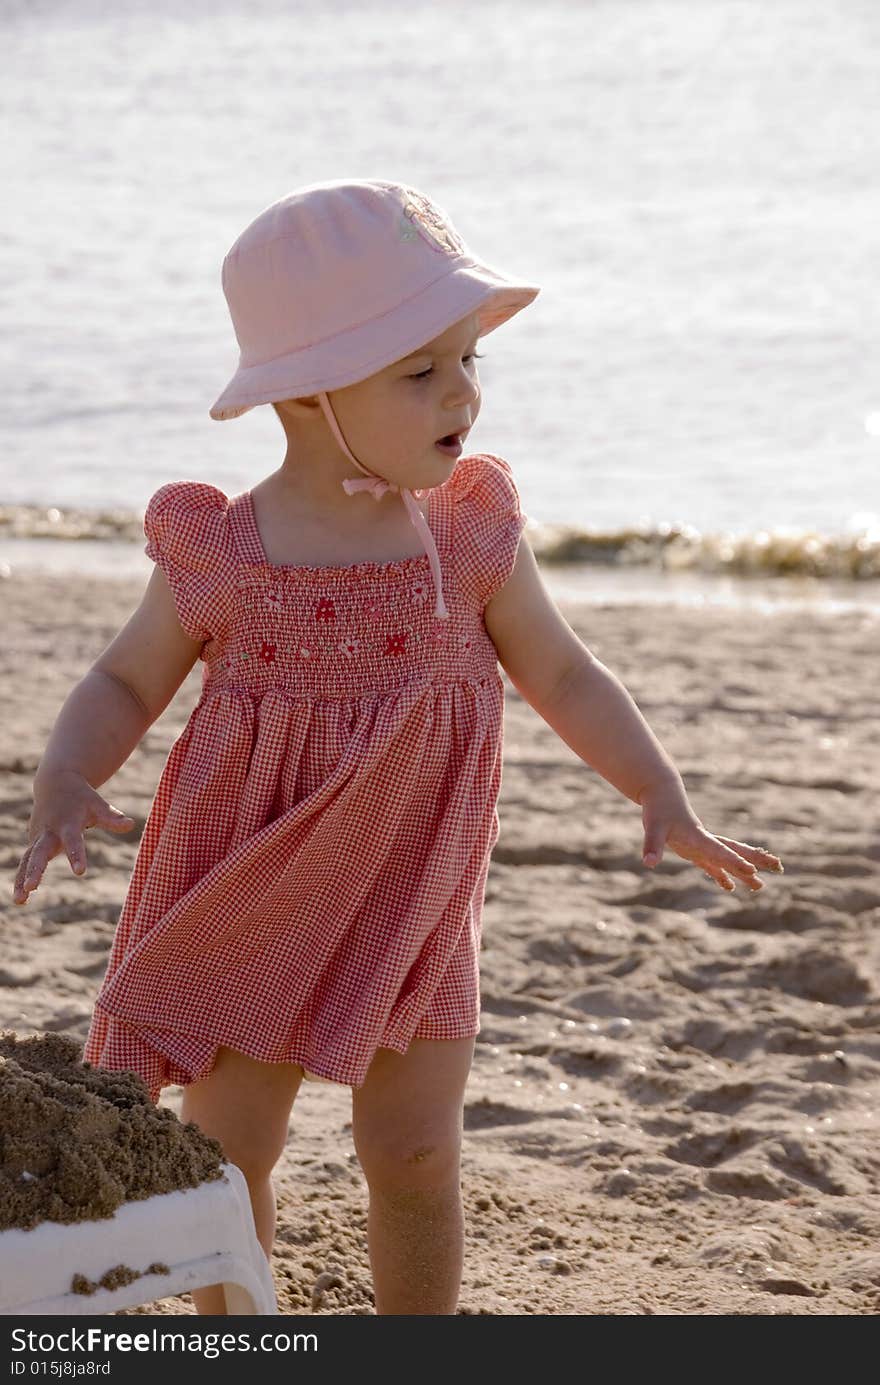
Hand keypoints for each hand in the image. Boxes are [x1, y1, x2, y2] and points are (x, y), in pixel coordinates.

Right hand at [12, 769, 134, 904]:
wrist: (56, 783)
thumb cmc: (81, 798)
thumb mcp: (98, 805)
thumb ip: (112, 817)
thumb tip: (131, 824)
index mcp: (67, 823)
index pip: (73, 841)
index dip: (76, 855)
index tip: (80, 872)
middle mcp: (49, 832)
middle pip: (40, 852)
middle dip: (36, 870)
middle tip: (32, 887)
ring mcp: (38, 838)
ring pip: (27, 860)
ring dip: (22, 879)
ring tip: (20, 901)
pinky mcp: (33, 843)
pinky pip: (24, 863)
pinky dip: (20, 878)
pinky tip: (20, 899)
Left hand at [639, 777, 783, 891]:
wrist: (662, 794)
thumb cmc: (658, 809)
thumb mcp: (653, 827)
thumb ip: (652, 845)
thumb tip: (649, 863)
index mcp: (699, 837)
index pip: (720, 851)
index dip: (734, 861)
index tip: (752, 870)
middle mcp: (706, 841)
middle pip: (736, 851)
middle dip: (756, 861)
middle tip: (778, 868)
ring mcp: (703, 845)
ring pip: (729, 858)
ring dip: (744, 871)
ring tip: (760, 885)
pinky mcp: (695, 849)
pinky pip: (713, 864)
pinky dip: (722, 875)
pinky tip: (730, 887)